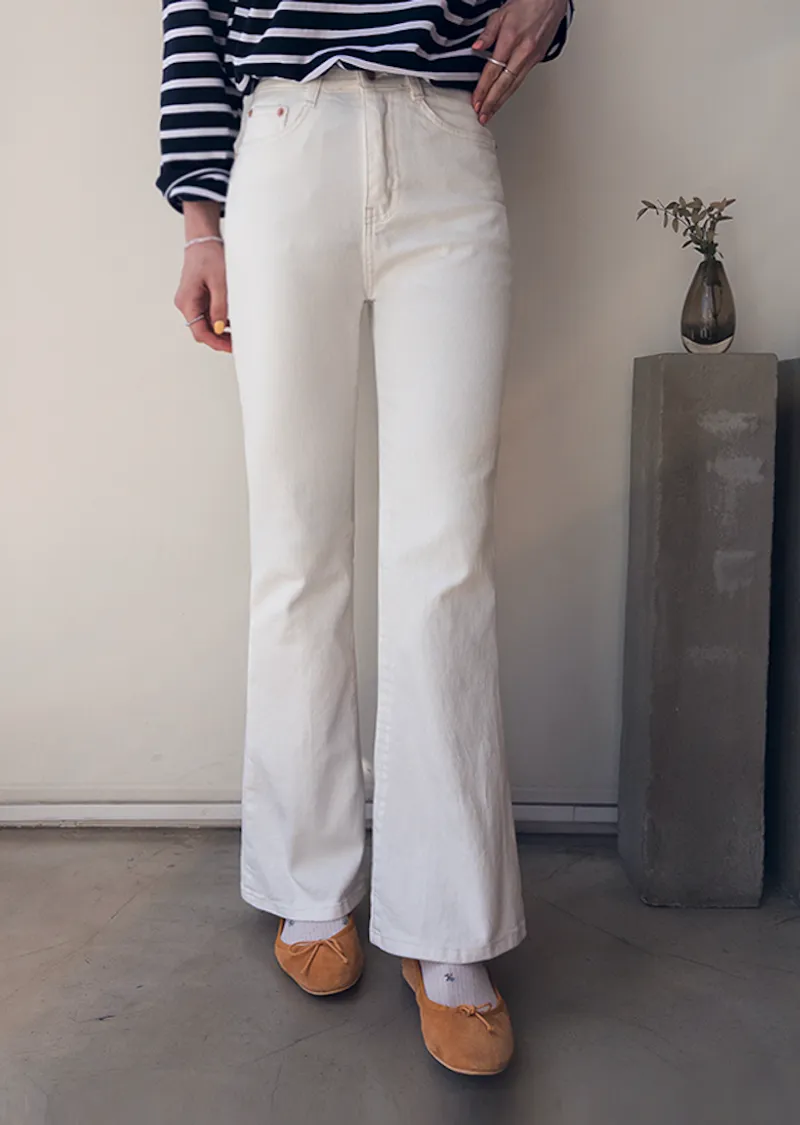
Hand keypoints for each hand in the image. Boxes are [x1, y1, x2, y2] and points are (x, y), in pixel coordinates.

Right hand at [174, 202, 230, 353]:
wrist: (203, 240)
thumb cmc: (209, 256)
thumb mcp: (219, 282)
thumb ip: (219, 306)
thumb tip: (220, 329)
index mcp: (187, 302)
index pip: (200, 332)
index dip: (216, 342)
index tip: (232, 348)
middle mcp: (186, 304)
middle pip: (202, 331)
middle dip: (220, 339)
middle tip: (239, 342)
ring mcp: (191, 301)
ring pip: (206, 324)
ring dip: (221, 330)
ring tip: (239, 331)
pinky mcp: (198, 298)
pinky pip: (209, 314)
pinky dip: (221, 320)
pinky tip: (233, 320)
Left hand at [472, 0, 568, 123]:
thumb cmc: (528, 2)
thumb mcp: (502, 12)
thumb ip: (488, 32)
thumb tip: (476, 47)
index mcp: (512, 39)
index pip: (493, 70)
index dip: (483, 88)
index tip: (476, 101)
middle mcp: (523, 51)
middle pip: (505, 83)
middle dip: (492, 102)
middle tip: (482, 116)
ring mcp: (532, 57)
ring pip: (514, 85)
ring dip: (501, 102)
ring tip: (490, 113)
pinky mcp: (537, 59)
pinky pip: (521, 80)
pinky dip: (510, 92)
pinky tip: (503, 100)